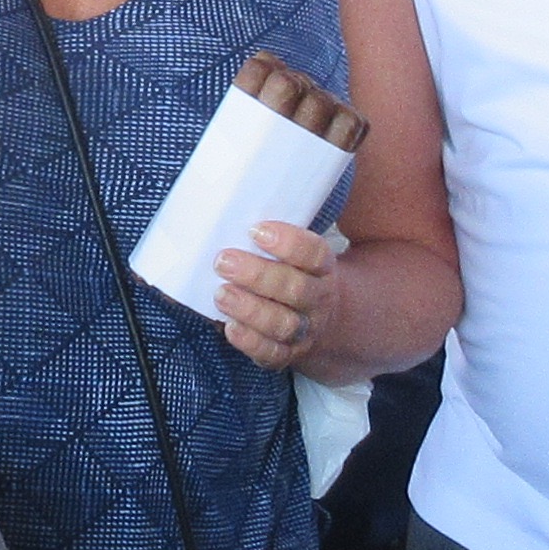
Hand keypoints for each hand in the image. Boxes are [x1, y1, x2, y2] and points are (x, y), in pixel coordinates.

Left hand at [205, 220, 341, 375]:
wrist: (327, 321)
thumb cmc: (300, 274)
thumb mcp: (307, 252)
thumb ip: (289, 231)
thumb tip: (265, 195)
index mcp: (324, 269)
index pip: (315, 254)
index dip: (289, 243)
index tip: (257, 230)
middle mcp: (318, 300)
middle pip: (296, 289)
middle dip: (258, 275)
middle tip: (224, 261)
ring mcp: (305, 330)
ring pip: (283, 323)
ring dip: (251, 309)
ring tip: (221, 294)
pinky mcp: (288, 354)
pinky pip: (272, 354)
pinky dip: (251, 343)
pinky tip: (231, 328)